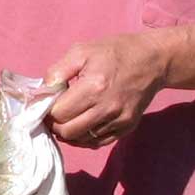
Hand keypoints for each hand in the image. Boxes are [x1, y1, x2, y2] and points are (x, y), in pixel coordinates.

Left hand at [45, 31, 167, 146]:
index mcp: (94, 87)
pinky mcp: (127, 127)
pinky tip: (81, 124)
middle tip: (54, 114)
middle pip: (67, 131)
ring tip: (67, 118)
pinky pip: (98, 143)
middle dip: (55, 125)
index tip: (47, 104)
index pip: (58, 113)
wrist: (153, 60)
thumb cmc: (114, 52)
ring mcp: (119, 120)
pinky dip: (85, 137)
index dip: (47, 110)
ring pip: (82, 140)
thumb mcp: (81, 51)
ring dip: (68, 133)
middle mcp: (107, 107)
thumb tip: (42, 92)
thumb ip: (57, 71)